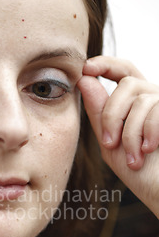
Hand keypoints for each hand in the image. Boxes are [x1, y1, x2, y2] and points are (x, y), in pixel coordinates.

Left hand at [77, 56, 158, 217]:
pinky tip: (147, 151)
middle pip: (127, 84)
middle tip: (110, 144)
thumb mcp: (110, 143)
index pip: (121, 72)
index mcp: (134, 103)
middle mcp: (153, 97)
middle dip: (112, 114)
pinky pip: (157, 110)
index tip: (87, 68)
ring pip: (140, 99)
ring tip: (133, 158)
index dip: (105, 64)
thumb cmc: (139, 172)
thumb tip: (84, 80)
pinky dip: (148, 133)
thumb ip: (98, 114)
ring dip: (130, 133)